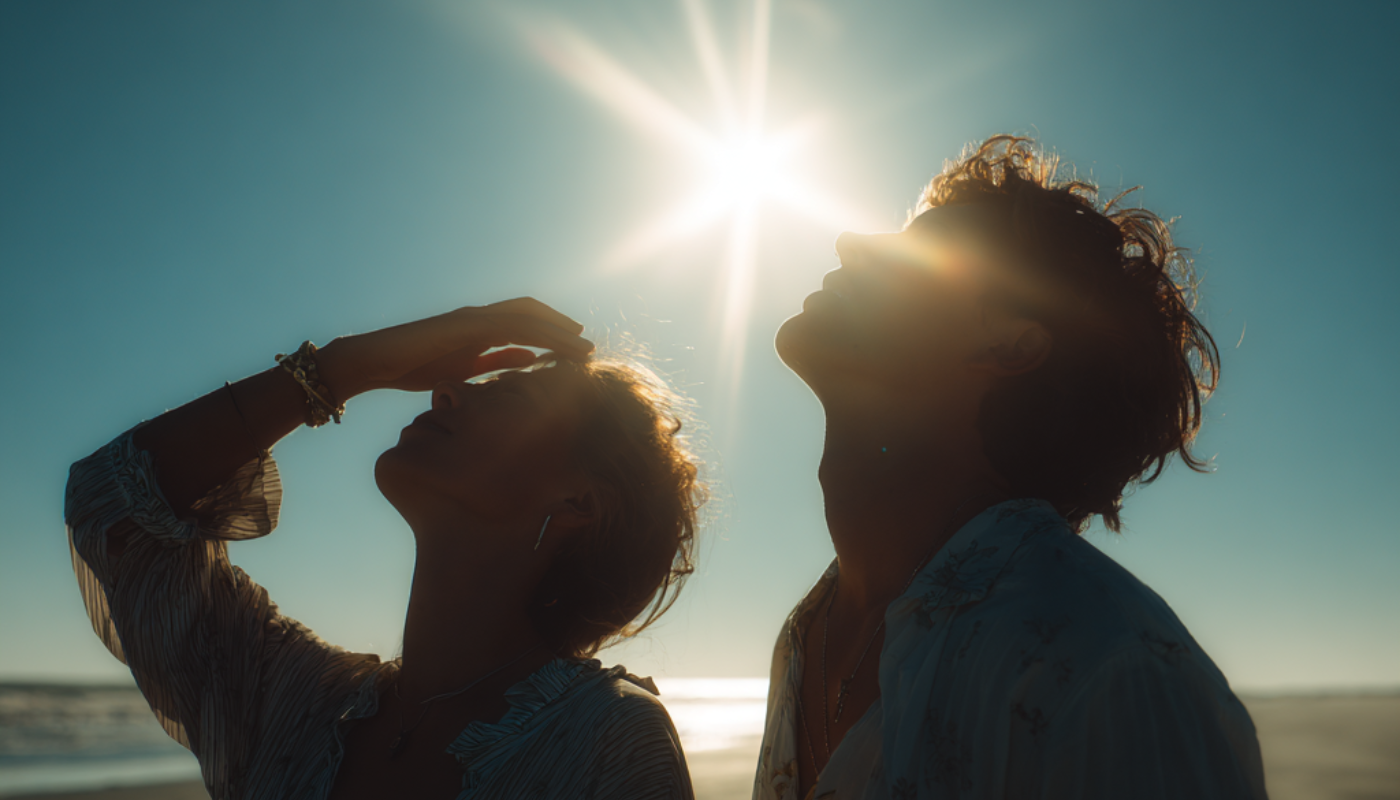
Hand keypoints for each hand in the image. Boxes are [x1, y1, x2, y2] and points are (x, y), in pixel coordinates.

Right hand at [315, 298, 593, 400]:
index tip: (577, 351)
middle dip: (563, 329)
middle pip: (532, 315)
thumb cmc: (413, 367)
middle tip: (589, 347)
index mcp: (479, 328)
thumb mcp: (466, 368)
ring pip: (527, 319)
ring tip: (585, 349)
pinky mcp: (465, 325)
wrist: (375, 361)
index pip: (525, 325)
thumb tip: (529, 359)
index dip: (553, 334)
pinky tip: (554, 347)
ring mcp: (472, 318)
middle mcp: (480, 317)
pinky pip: (509, 326)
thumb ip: (497, 360)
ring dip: (559, 332)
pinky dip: (536, 334)